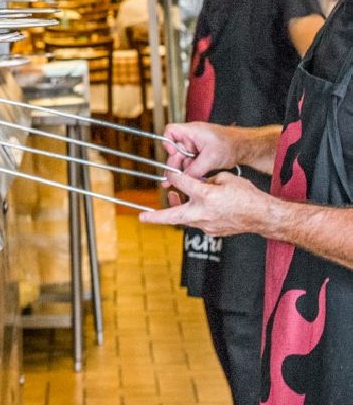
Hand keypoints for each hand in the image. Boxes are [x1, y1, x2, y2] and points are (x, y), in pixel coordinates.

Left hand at [139, 172, 269, 235]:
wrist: (263, 216)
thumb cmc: (248, 196)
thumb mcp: (226, 178)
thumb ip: (207, 180)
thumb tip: (197, 182)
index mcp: (206, 196)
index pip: (181, 183)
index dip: (174, 175)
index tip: (170, 172)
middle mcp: (203, 213)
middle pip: (173, 215)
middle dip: (155, 217)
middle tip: (141, 218)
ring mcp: (207, 225)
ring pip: (184, 219)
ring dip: (176, 210)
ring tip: (173, 198)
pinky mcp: (212, 231)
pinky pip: (196, 222)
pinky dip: (192, 214)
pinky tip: (196, 206)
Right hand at [161, 121, 239, 179]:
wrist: (244, 147)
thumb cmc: (232, 144)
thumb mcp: (211, 158)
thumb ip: (195, 169)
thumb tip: (184, 178)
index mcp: (192, 131)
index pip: (170, 131)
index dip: (167, 143)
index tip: (172, 154)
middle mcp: (191, 138)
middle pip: (175, 150)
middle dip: (174, 165)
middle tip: (171, 179)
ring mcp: (195, 146)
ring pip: (182, 159)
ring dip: (182, 170)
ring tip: (183, 182)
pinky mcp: (199, 154)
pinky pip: (190, 163)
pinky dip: (190, 171)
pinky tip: (191, 179)